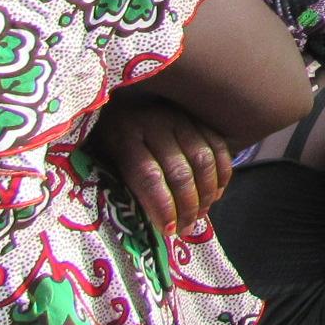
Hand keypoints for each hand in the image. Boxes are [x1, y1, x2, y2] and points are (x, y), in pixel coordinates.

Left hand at [85, 98, 233, 235]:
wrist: (119, 94)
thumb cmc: (105, 134)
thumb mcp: (102, 155)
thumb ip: (123, 181)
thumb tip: (149, 218)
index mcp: (123, 137)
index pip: (148, 177)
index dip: (162, 206)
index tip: (168, 230)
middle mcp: (154, 124)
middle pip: (179, 171)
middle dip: (187, 205)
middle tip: (187, 227)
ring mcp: (180, 117)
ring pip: (203, 159)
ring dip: (207, 192)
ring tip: (202, 213)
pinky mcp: (197, 115)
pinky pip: (218, 146)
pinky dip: (222, 172)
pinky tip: (217, 193)